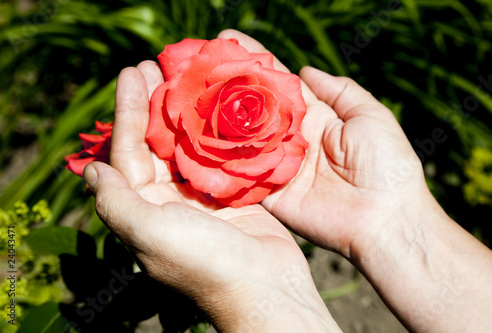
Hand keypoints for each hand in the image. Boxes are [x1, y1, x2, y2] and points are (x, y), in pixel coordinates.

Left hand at [83, 62, 338, 331]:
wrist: (265, 286)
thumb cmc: (205, 262)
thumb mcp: (150, 233)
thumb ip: (117, 202)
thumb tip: (92, 170)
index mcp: (143, 208)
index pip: (128, 151)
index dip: (127, 112)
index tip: (131, 74)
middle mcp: (167, 200)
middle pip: (155, 143)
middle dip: (152, 104)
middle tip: (155, 65)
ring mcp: (199, 195)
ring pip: (185, 144)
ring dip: (182, 110)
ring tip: (183, 75)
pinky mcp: (229, 192)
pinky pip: (215, 153)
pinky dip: (213, 128)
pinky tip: (215, 102)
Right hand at [217, 30, 428, 257]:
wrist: (386, 218)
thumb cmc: (387, 165)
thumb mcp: (370, 116)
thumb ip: (339, 91)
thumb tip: (305, 70)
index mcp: (312, 117)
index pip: (276, 84)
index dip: (254, 63)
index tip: (228, 41)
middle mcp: (288, 139)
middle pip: (251, 109)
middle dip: (225, 86)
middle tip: (195, 65)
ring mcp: (276, 165)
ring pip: (240, 139)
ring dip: (215, 120)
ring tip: (186, 95)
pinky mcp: (269, 193)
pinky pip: (240, 175)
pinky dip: (221, 160)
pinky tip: (195, 139)